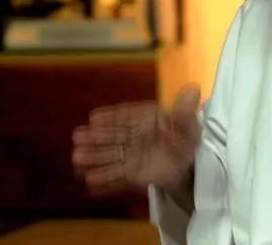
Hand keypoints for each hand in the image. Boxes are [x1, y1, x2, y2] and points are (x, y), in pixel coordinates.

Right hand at [72, 86, 201, 198]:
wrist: (189, 162)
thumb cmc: (186, 137)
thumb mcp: (188, 123)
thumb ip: (185, 110)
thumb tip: (194, 88)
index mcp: (145, 119)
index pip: (125, 117)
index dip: (109, 118)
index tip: (93, 118)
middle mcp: (134, 136)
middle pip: (113, 137)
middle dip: (95, 138)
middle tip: (76, 139)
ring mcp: (132, 155)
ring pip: (112, 156)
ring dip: (95, 158)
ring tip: (77, 160)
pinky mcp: (133, 174)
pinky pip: (118, 177)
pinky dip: (105, 180)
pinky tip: (90, 183)